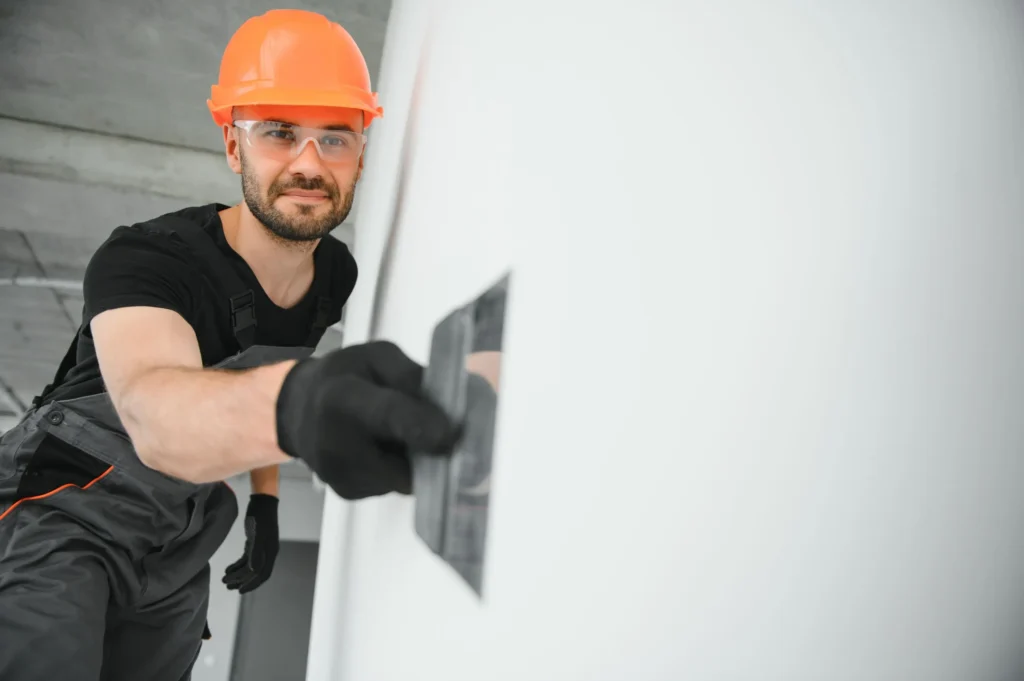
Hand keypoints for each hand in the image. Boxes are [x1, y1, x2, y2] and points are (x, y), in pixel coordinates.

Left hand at [223, 494, 278, 593]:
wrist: (262, 502)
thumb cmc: (261, 517)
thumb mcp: (258, 534)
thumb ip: (256, 552)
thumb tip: (254, 570)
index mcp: (270, 552)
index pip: (262, 574)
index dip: (252, 584)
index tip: (239, 591)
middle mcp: (267, 553)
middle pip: (255, 573)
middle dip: (241, 581)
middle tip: (227, 586)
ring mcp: (261, 548)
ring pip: (249, 566)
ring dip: (237, 574)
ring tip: (224, 579)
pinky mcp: (254, 543)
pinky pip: (246, 558)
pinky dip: (237, 565)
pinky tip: (228, 568)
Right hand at [275, 340, 458, 499]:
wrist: (297, 411)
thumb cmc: (343, 376)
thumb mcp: (376, 357)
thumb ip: (411, 376)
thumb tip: (453, 403)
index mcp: (342, 399)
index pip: (386, 415)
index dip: (421, 426)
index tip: (451, 433)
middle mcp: (335, 446)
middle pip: (401, 463)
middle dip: (430, 451)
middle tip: (443, 431)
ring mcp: (341, 477)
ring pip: (404, 476)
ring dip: (414, 459)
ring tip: (398, 434)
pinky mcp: (349, 493)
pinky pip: (392, 483)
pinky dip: (398, 468)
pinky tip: (384, 449)